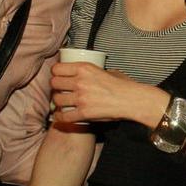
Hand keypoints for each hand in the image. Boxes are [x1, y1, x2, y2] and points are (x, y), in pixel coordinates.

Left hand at [50, 62, 169, 127]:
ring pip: (57, 100)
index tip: (58, 77)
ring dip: (58, 102)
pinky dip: (60, 117)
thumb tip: (84, 75)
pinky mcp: (83, 113)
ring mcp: (81, 98)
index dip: (55, 73)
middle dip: (55, 88)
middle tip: (60, 91)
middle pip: (54, 83)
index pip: (57, 68)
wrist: (131, 100)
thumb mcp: (106, 70)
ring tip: (62, 103)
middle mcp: (80, 81)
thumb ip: (92, 72)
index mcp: (85, 68)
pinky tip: (61, 116)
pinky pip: (63, 116)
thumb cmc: (123, 85)